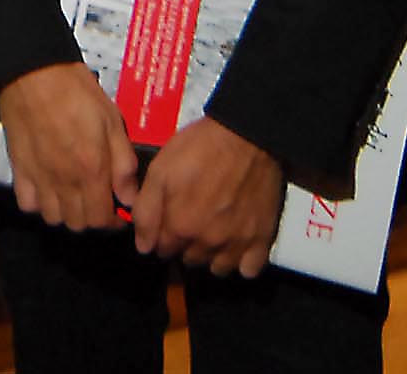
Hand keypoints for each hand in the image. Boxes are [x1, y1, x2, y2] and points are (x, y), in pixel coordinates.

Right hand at [0, 61, 138, 231]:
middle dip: (91, 218)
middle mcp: (64, 181)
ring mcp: (39, 177)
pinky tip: (48, 188)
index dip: (113, 221)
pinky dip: (39, 203)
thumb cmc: (76, 92)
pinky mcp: (19, 169)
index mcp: (91, 170)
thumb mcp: (112, 121)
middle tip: (97, 200)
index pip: (101, 220)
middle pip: (77, 224)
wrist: (34, 73)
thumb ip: (123, 164)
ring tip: (74, 195)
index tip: (117, 211)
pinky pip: (28, 204)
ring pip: (53, 218)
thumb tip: (129, 198)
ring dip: (66, 213)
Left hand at [127, 117, 284, 274]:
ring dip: (211, 256)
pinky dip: (241, 262)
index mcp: (180, 227)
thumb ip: (146, 211)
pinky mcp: (262, 239)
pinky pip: (249, 270)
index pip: (161, 251)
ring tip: (212, 231)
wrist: (246, 135)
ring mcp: (237, 244)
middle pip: (189, 260)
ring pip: (217, 268)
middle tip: (191, 220)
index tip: (168, 220)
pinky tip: (236, 244)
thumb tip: (144, 247)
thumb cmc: (198, 149)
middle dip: (185, 245)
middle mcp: (208, 243)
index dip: (161, 235)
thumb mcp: (160, 170)